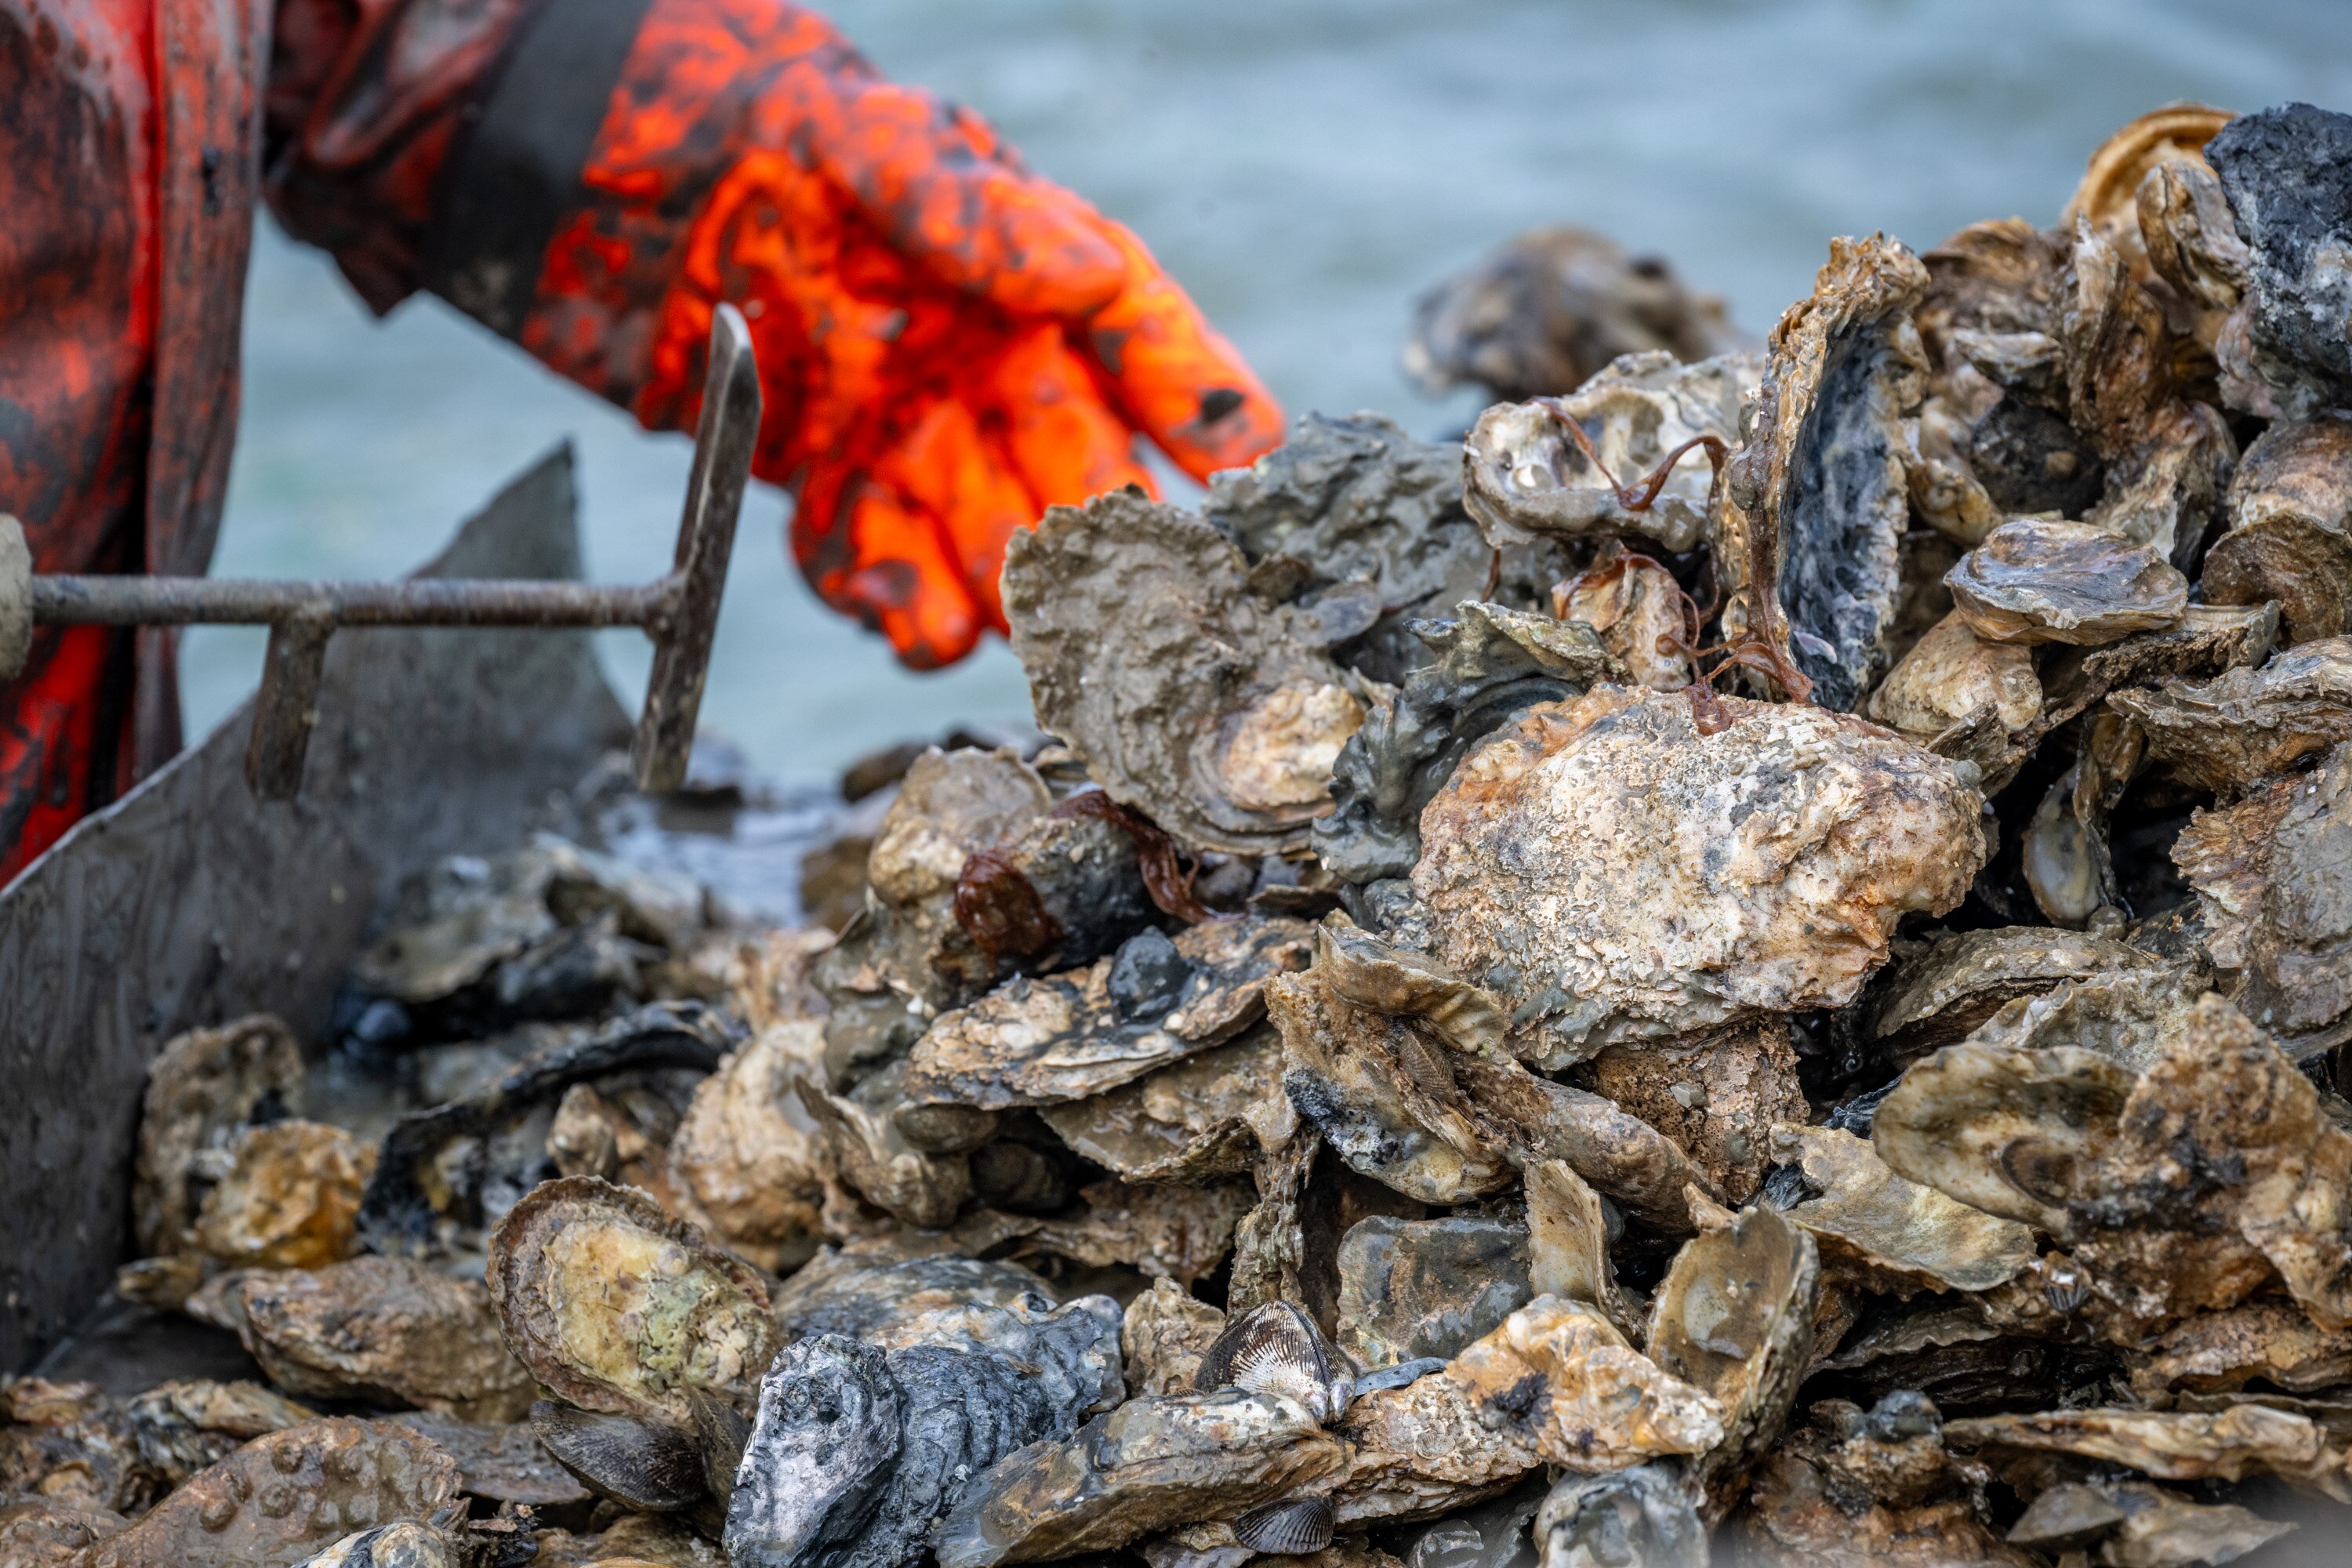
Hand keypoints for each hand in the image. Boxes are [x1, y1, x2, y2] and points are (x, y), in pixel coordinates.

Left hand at [621, 6, 1283, 666]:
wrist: (598, 172)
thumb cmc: (751, 124)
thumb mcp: (860, 135)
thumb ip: (966, 205)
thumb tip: (1079, 269)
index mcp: (1018, 269)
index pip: (1131, 334)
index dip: (1192, 393)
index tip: (1245, 458)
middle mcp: (981, 366)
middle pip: (1069, 460)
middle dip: (1105, 527)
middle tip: (1137, 587)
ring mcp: (906, 434)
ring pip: (982, 532)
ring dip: (1004, 584)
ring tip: (1017, 620)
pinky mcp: (823, 487)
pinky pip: (872, 562)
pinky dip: (891, 601)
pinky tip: (908, 624)